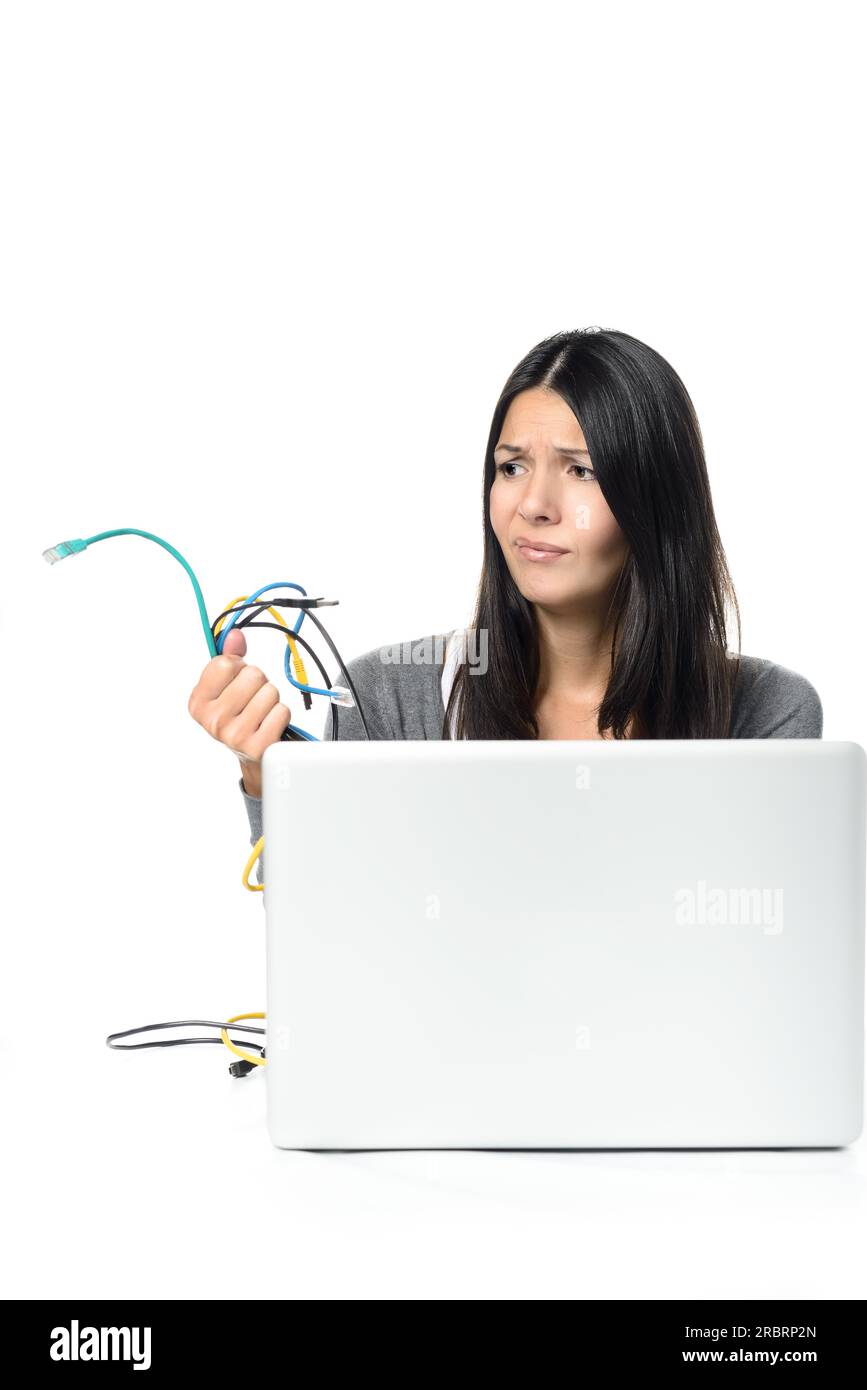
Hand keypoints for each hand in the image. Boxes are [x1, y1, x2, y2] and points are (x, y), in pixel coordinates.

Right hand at [187, 627, 290, 795]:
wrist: (250, 756)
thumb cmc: (238, 717)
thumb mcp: (226, 688)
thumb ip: (229, 657)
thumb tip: (235, 635)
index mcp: (198, 703)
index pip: (226, 663)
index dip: (238, 667)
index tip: (235, 682)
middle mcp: (212, 721)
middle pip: (253, 675)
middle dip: (258, 683)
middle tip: (252, 700)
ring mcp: (234, 735)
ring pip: (270, 691)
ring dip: (271, 699)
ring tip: (261, 713)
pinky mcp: (258, 746)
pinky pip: (282, 711)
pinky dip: (281, 715)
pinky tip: (269, 725)